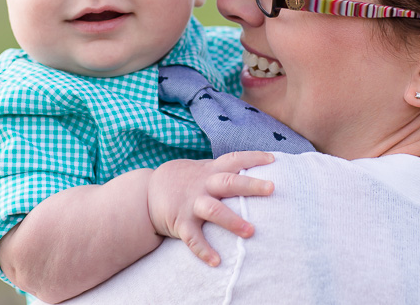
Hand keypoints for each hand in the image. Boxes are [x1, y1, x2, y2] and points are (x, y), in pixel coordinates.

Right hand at [147, 151, 274, 266]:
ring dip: (232, 221)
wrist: (146, 191)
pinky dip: (204, 250)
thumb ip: (224, 171)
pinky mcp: (180, 223)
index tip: (273, 159)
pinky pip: (193, 238)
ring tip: (251, 232)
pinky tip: (217, 261)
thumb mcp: (202, 169)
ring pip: (214, 210)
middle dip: (250, 185)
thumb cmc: (184, 180)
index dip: (253, 158)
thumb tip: (255, 171)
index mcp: (211, 171)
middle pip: (229, 183)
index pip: (234, 159)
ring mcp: (192, 204)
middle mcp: (203, 186)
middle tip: (272, 188)